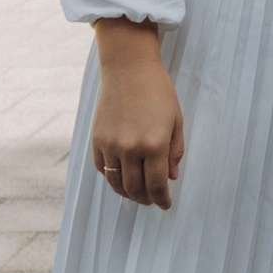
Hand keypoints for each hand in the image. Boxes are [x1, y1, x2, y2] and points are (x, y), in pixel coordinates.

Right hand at [90, 20, 184, 204]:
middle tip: (152, 200)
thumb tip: (171, 178)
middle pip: (136, 189)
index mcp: (154, 144)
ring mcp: (111, 145)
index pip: (157, 185)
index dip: (162, 200)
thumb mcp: (176, 120)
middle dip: (146, 199)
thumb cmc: (157, 90)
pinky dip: (112, 177)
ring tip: (137, 194)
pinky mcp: (97, 140)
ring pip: (116, 183)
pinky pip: (103, 169)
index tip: (166, 205)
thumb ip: (174, 151)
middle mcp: (131, 149)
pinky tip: (121, 177)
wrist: (128, 68)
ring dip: (127, 194)